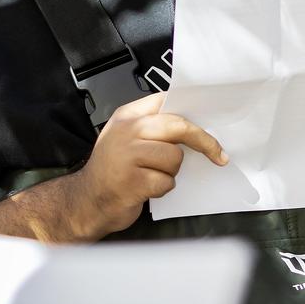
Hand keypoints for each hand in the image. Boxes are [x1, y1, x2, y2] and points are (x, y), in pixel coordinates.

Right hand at [64, 92, 226, 238]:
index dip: (192, 111)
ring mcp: (127, 155)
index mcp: (127, 116)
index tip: (210, 123)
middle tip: (218, 155)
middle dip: (203, 142)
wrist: (86, 202)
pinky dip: (161, 189)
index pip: (167, 101)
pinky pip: (166, 182)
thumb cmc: (112, 171)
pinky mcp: (132, 181)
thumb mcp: (125, 138)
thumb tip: (193, 125)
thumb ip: (152, 127)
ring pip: (174, 157)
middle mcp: (127, 131)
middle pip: (178, 126)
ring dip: (171, 172)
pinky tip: (145, 189)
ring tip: (152, 175)